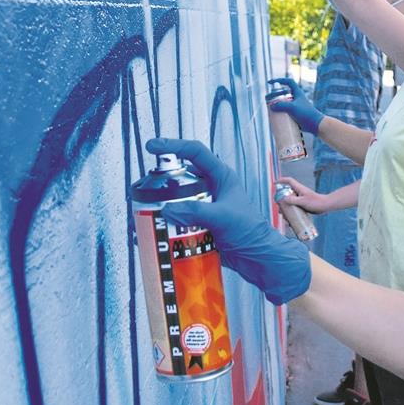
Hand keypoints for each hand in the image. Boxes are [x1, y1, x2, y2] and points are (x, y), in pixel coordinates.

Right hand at [146, 137, 310, 304]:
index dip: (173, 145)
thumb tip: (167, 209)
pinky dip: (168, 225)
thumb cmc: (250, 232)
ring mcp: (205, 207)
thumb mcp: (222, 217)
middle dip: (162, 183)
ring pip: (178, 200)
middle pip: (181, 177)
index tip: (152, 147)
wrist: (259, 259)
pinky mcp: (200, 225)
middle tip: (144, 191)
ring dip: (163, 206)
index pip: (194, 152)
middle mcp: (211, 188)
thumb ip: (195, 211)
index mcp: (220, 176)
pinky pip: (179, 221)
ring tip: (146, 215)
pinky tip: (157, 233)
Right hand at [268, 76, 323, 134]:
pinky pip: (285, 111)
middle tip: (269, 100)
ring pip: (283, 103)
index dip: (279, 80)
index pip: (288, 82)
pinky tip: (275, 117)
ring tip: (271, 109)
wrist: (315, 125)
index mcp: (297, 92)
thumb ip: (281, 105)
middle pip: (282, 92)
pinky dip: (279, 112)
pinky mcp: (295, 114)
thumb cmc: (306, 114)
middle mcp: (296, 98)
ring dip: (276, 104)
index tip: (270, 83)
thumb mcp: (292, 108)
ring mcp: (295, 106)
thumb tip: (271, 106)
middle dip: (274, 94)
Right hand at [276, 177, 331, 213]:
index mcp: (299, 188)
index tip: (275, 184)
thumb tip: (283, 199)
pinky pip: (294, 207)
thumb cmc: (316, 202)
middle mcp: (298, 192)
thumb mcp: (303, 201)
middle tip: (279, 208)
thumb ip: (293, 200)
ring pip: (290, 202)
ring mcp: (300, 198)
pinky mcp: (302, 204)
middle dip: (281, 200)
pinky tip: (291, 220)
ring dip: (286, 208)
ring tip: (285, 217)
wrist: (325, 206)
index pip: (288, 181)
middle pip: (286, 193)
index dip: (281, 180)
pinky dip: (291, 212)